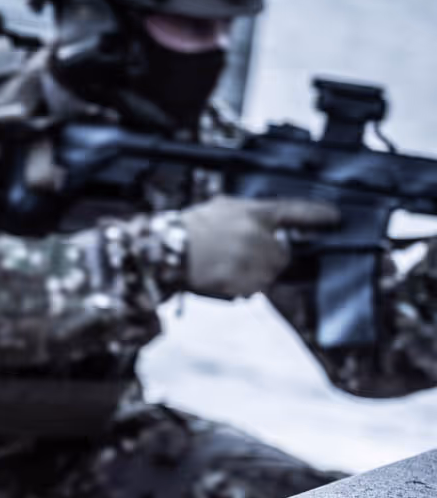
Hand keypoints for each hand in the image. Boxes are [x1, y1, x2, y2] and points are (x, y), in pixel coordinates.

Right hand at [181, 195, 339, 298]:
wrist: (162, 249)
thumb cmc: (187, 228)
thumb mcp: (221, 207)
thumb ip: (249, 215)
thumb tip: (269, 228)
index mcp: (253, 213)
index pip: (295, 211)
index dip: (318, 215)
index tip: (336, 218)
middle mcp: (257, 235)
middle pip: (281, 255)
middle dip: (266, 259)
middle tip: (240, 257)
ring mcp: (249, 260)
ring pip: (266, 275)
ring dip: (251, 276)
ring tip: (224, 268)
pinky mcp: (238, 281)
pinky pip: (250, 290)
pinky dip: (238, 288)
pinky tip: (219, 278)